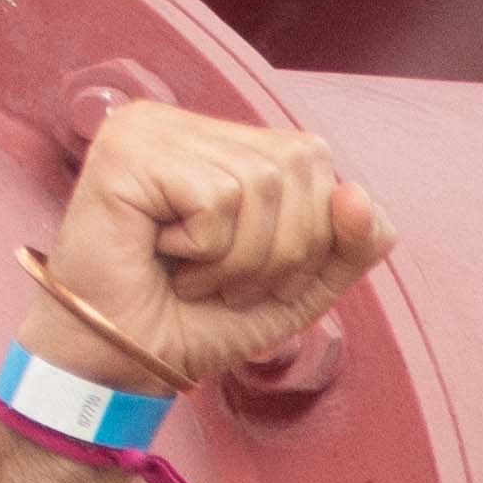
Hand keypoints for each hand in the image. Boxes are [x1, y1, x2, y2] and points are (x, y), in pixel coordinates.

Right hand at [22, 103, 388, 397]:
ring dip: (239, 259)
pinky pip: (215, 198)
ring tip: (193, 276)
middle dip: (283, 249)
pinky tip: (163, 258)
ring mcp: (149, 129)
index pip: (314, 158)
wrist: (128, 359)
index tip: (260, 277)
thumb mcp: (303, 286)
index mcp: (222, 141)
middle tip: (225, 283)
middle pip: (296, 165)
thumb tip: (358, 193)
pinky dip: (205, 251)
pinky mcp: (124, 151)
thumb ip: (351, 243)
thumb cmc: (203, 320)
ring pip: (259, 184)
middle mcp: (184, 123)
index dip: (312, 233)